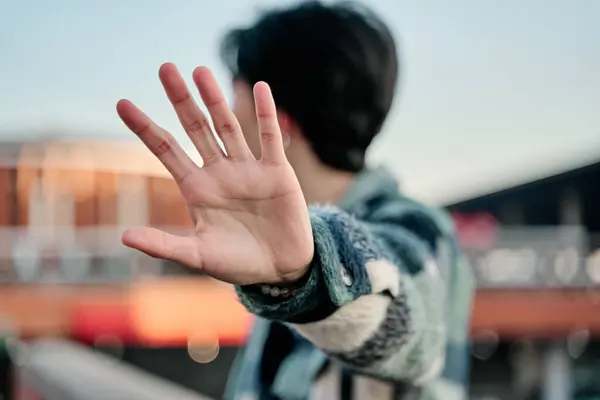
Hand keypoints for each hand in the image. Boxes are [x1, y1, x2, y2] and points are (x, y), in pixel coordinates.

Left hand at [116, 63, 313, 285]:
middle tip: (165, 68)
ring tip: (201, 71)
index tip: (122, 104)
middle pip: (196, 128)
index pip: (166, 150)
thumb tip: (123, 236)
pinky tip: (259, 88)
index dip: (145, 128)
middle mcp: (219, 172)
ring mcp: (248, 169)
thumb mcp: (198, 255)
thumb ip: (164, 245)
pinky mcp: (277, 172)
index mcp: (197, 189)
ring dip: (215, 100)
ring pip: (228, 127)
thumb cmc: (238, 262)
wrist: (280, 268)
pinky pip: (269, 139)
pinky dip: (266, 115)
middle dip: (181, 100)